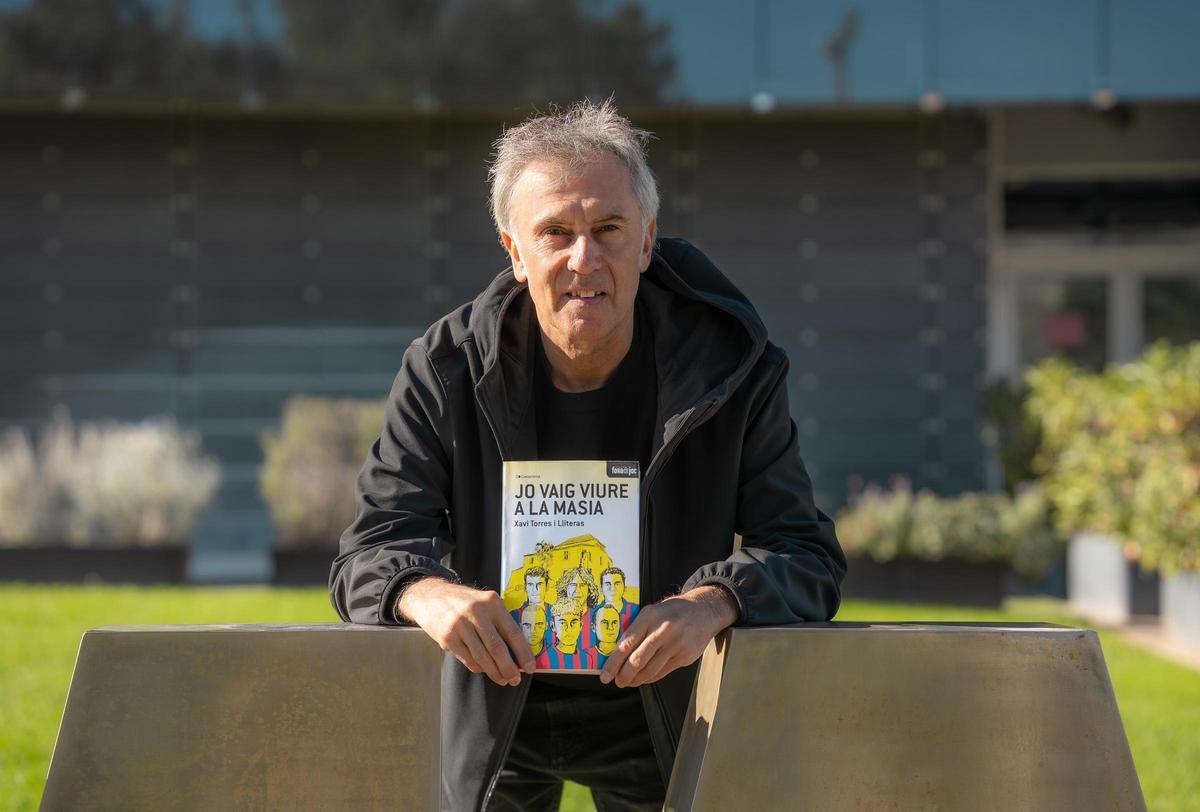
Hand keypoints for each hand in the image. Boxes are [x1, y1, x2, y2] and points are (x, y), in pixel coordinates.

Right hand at [397, 577, 534, 686]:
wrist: (430, 596)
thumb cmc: (463, 601)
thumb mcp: (485, 602)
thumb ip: (500, 621)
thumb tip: (517, 651)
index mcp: (491, 602)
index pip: (512, 632)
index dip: (523, 652)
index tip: (530, 666)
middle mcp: (476, 613)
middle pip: (497, 649)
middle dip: (509, 668)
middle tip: (515, 679)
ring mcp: (460, 626)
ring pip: (482, 658)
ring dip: (495, 672)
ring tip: (503, 679)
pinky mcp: (447, 638)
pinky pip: (468, 660)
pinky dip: (479, 668)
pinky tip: (484, 669)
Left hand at [599, 584, 738, 687]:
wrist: (704, 610)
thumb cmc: (672, 612)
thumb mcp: (652, 612)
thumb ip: (636, 629)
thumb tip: (616, 653)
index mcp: (649, 616)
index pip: (626, 643)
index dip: (613, 662)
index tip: (605, 675)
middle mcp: (662, 629)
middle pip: (637, 660)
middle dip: (624, 675)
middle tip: (617, 681)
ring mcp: (676, 644)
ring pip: (650, 669)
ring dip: (636, 680)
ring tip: (629, 682)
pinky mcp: (685, 656)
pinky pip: (663, 672)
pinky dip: (650, 678)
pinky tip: (644, 678)